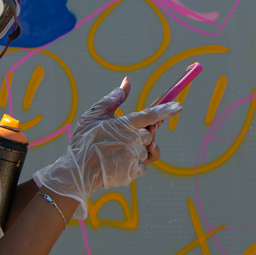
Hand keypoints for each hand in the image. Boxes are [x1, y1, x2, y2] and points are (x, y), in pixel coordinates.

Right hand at [34, 79, 180, 218]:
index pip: (150, 115)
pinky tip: (119, 162)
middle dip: (141, 134)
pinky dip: (135, 164)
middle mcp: (132, 142)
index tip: (178, 105)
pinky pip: (143, 166)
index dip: (166, 109)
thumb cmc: (84, 141)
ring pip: (147, 150)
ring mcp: (133, 158)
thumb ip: (112, 99)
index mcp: (124, 125)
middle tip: (124, 136)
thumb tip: (127, 82)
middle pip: (149, 134)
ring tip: (118, 151)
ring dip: (137, 149)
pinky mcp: (133, 173)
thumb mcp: (93, 116)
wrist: (77, 173)